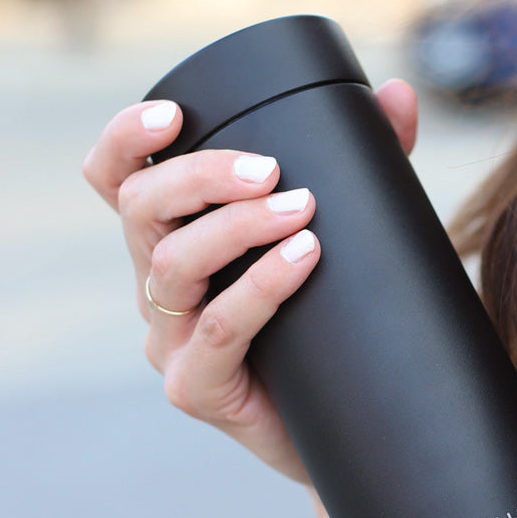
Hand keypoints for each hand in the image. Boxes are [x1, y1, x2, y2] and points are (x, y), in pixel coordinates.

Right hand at [83, 79, 417, 483]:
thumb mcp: (335, 235)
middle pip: (140, 210)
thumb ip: (360, 165)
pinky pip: (217, 329)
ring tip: (300, 210)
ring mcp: (170, 341)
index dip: (124, 141)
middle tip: (270, 170)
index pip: (118, 182)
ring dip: (235, 228)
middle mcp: (159, 287)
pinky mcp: (193, 387)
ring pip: (173, 265)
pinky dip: (261, 287)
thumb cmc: (328, 323)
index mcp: (173, 242)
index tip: (174, 114)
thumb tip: (398, 94)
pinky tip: (304, 258)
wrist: (346, 422)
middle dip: (200, 177)